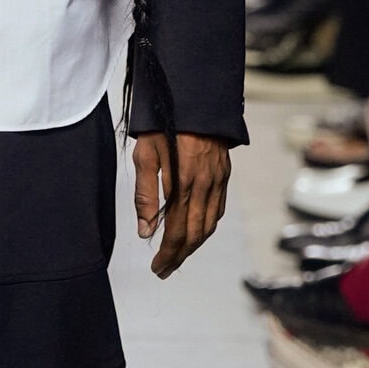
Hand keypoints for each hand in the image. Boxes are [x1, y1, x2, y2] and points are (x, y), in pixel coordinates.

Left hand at [133, 133, 230, 278]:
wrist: (196, 98)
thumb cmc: (165, 123)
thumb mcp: (145, 155)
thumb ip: (144, 194)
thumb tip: (145, 230)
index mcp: (183, 184)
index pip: (176, 232)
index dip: (167, 254)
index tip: (157, 267)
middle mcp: (205, 187)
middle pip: (195, 234)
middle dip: (180, 256)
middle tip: (164, 269)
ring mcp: (218, 181)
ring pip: (209, 225)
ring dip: (194, 245)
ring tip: (178, 255)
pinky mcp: (224, 175)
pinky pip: (218, 209)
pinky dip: (207, 226)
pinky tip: (196, 231)